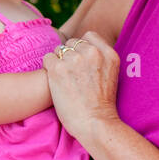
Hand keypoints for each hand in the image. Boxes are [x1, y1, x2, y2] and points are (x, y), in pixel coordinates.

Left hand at [43, 30, 120, 144]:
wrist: (95, 123)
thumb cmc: (101, 104)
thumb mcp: (111, 75)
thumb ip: (100, 59)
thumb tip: (82, 49)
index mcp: (108, 53)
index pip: (89, 36)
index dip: (82, 48)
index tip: (81, 62)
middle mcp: (92, 53)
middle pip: (72, 43)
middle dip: (69, 56)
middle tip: (72, 75)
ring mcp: (74, 60)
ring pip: (59, 50)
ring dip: (59, 62)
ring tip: (65, 80)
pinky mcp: (58, 69)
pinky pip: (47, 58)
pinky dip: (48, 68)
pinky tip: (55, 81)